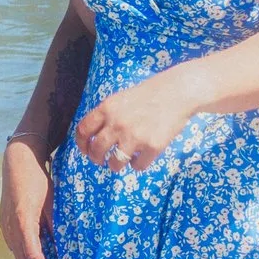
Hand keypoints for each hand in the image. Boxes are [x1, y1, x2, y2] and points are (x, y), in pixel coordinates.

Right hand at [0, 136, 56, 258]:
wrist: (18, 161)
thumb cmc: (37, 179)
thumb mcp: (52, 203)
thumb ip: (54, 227)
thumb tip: (62, 248)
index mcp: (24, 223)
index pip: (33, 256)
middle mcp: (10, 227)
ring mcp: (4, 224)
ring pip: (16, 252)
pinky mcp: (3, 221)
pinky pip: (12, 242)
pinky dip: (23, 248)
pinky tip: (37, 244)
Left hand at [73, 72, 192, 174]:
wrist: (177, 92)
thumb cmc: (150, 93)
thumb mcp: (121, 98)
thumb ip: (108, 115)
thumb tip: (94, 136)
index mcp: (107, 108)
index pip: (83, 131)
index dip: (82, 144)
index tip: (85, 150)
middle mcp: (117, 123)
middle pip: (96, 150)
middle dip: (96, 159)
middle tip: (101, 161)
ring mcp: (135, 136)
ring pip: (115, 163)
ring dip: (115, 166)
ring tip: (121, 161)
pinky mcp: (152, 146)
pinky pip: (138, 166)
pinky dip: (137, 164)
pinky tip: (141, 157)